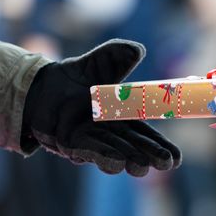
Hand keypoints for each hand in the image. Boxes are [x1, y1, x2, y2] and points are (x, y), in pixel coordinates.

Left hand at [23, 39, 181, 176]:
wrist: (40, 87)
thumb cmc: (74, 79)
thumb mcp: (98, 63)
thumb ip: (116, 57)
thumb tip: (136, 49)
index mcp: (123, 118)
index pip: (147, 135)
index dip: (162, 147)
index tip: (176, 159)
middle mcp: (109, 134)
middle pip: (134, 148)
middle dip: (149, 156)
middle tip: (164, 163)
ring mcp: (90, 141)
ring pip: (113, 153)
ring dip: (128, 160)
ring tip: (142, 166)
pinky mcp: (69, 144)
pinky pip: (88, 150)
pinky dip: (103, 156)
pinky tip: (118, 163)